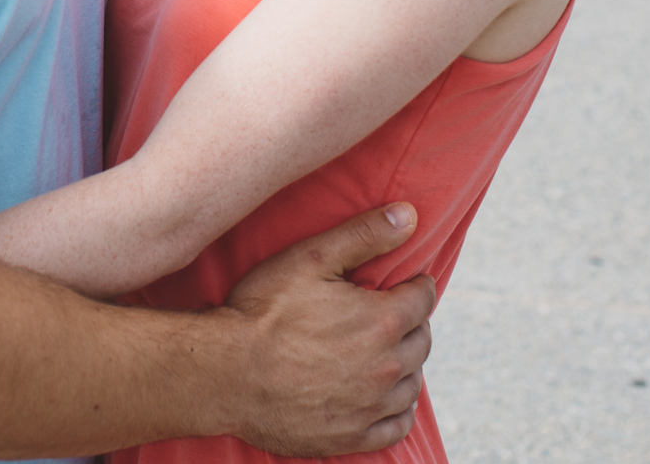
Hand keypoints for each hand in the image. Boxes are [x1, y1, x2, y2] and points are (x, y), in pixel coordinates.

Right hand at [220, 204, 435, 456]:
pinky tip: (385, 397)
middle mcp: (387, 367)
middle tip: (388, 314)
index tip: (401, 284)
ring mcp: (371, 406)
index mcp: (383, 321)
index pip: (423, 298)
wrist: (225, 374)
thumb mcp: (310, 258)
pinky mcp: (352, 435)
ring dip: (405, 364)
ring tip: (384, 351)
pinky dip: (398, 409)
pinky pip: (397, 426)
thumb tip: (408, 215)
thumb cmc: (263, 311)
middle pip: (421, 340)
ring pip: (412, 382)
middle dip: (410, 322)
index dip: (413, 285)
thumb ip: (364, 234)